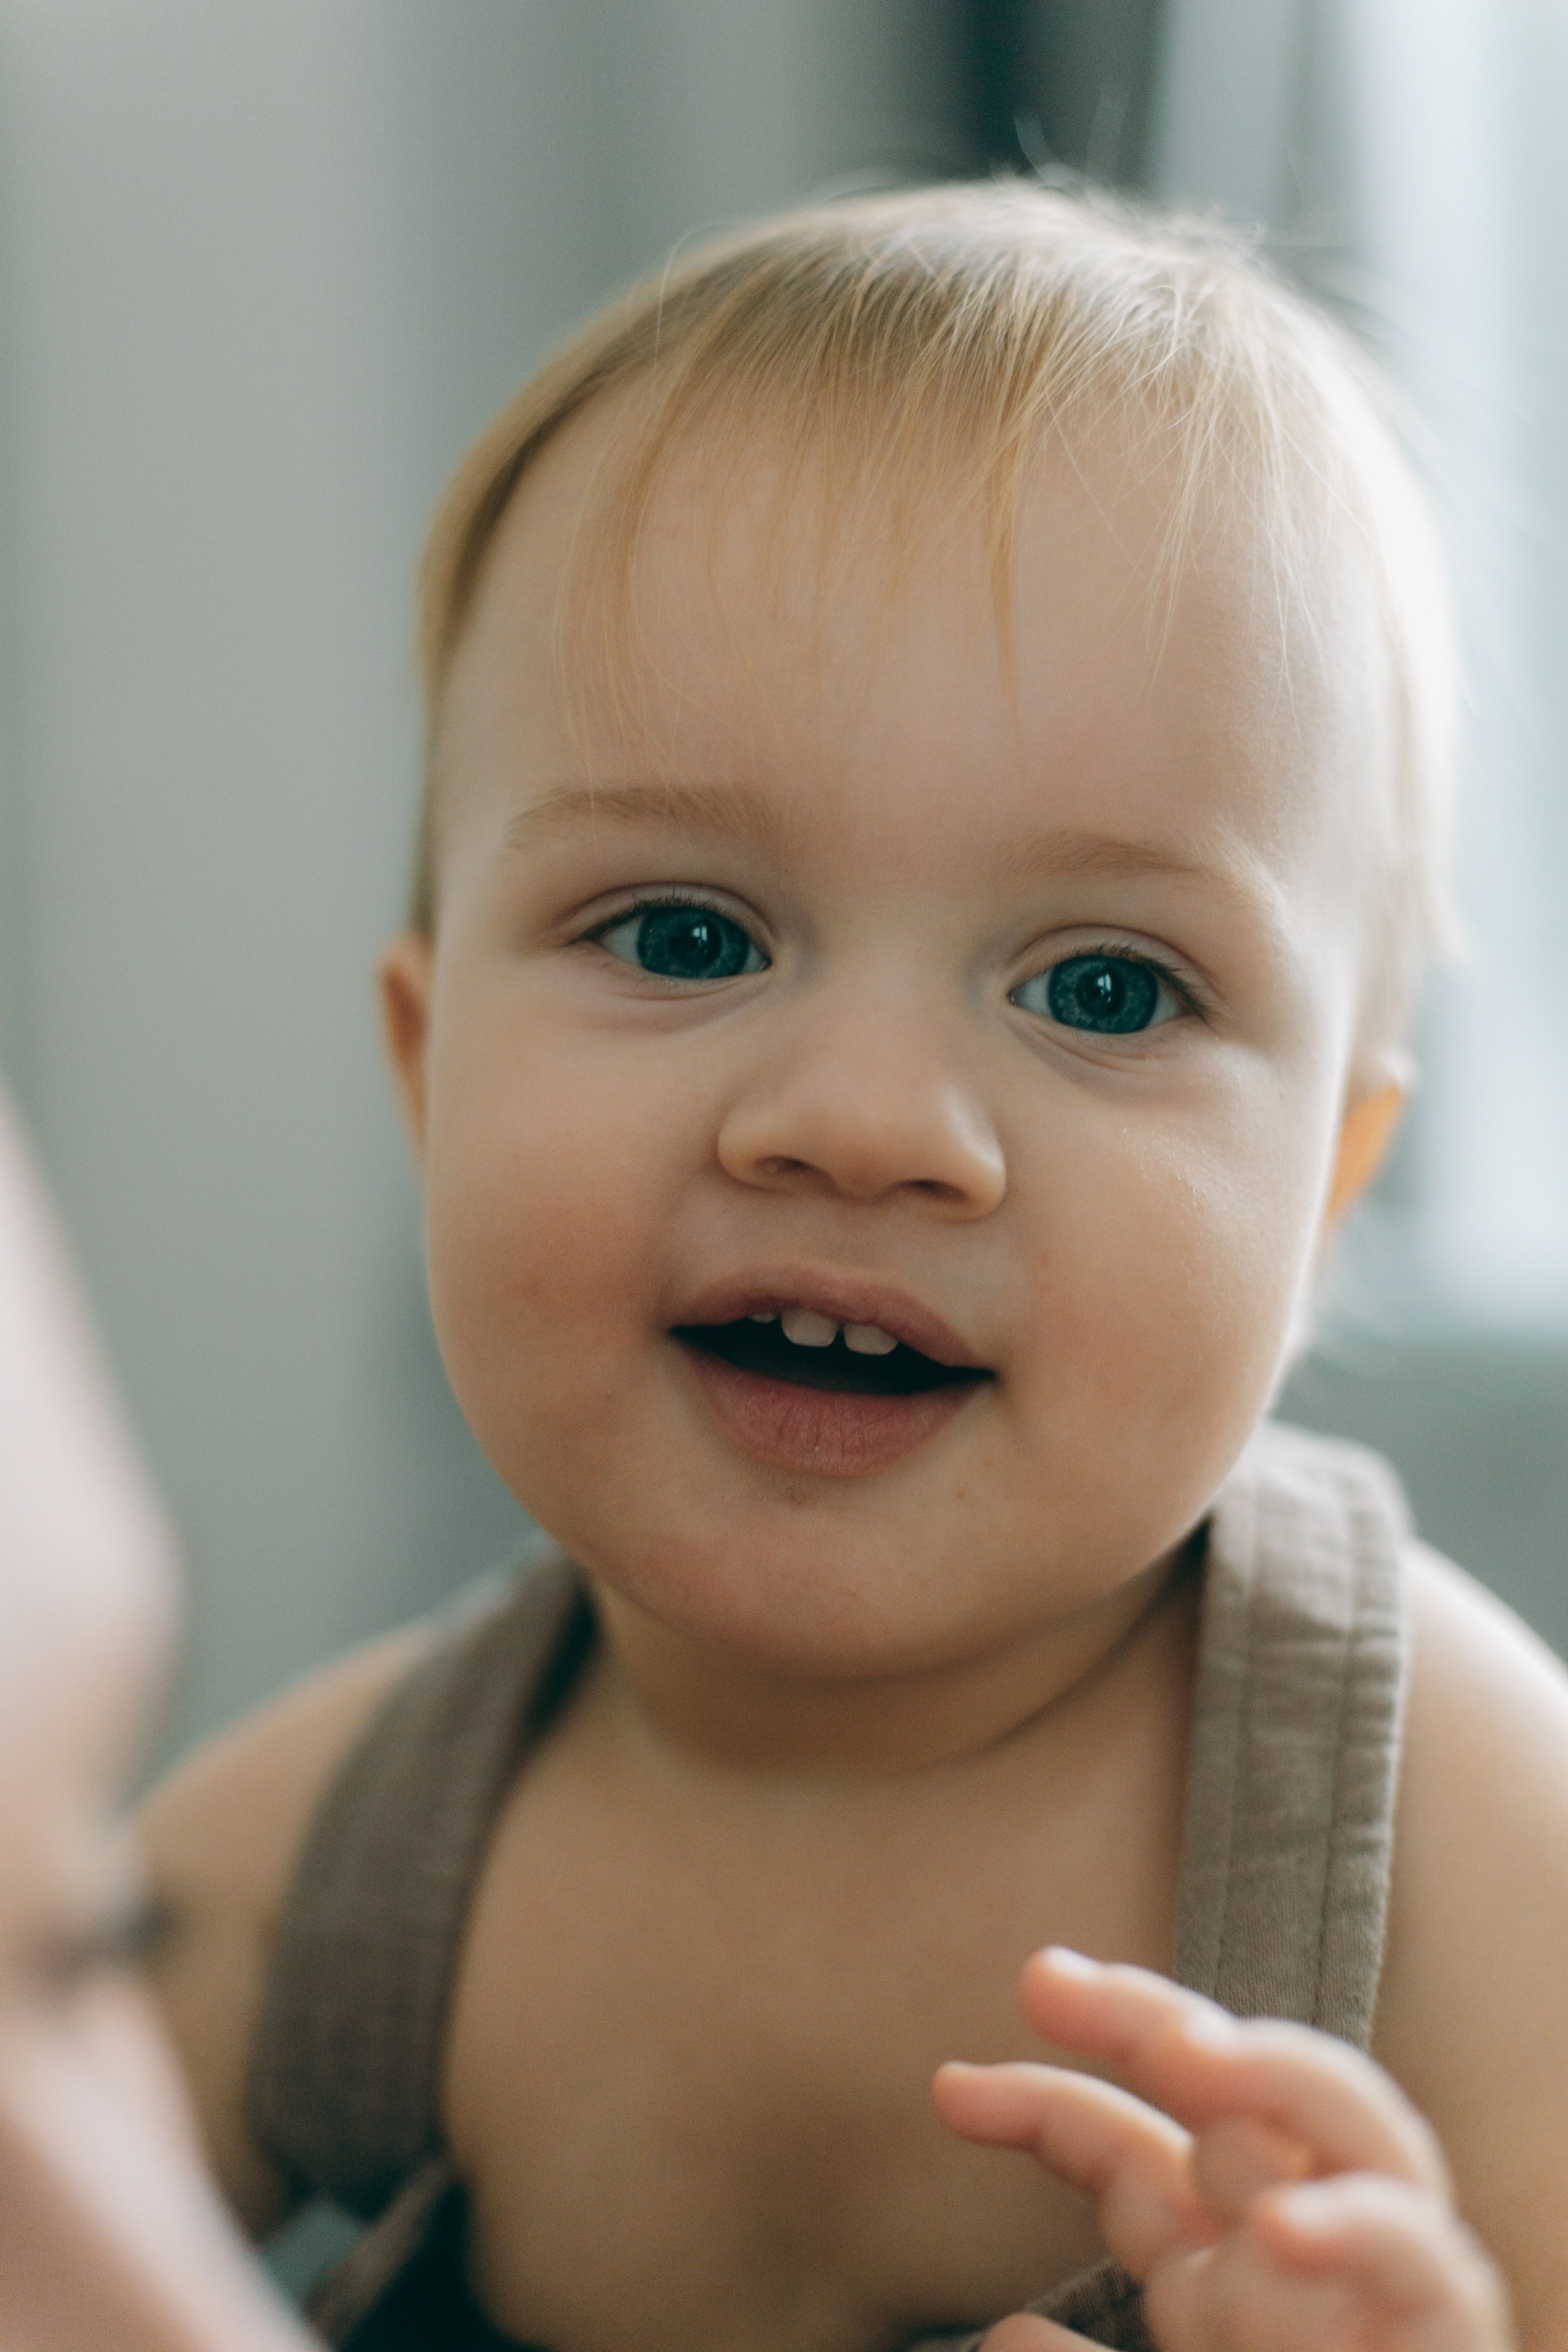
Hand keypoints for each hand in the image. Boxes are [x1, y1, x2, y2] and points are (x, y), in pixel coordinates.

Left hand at [933, 1948, 1513, 2351]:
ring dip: (1274, 2074)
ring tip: (1186, 2050)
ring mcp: (1381, 2284)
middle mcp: (1299, 2262)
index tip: (948, 2090)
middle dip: (1149, 2020)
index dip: (1041, 2100)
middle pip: (1233, 2098)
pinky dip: (1354, 2225)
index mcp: (1219, 2282)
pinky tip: (1278, 2229)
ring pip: (1354, 2125)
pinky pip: (1419, 2253)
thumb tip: (1011, 2333)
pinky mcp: (1448, 2331)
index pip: (1128, 2154)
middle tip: (1046, 1978)